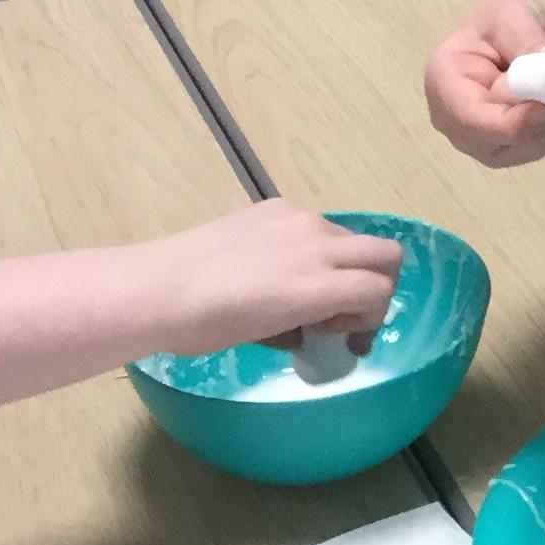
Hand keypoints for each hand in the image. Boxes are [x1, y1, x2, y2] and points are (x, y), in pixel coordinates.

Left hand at [148, 202, 401, 355]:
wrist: (157, 288)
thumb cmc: (207, 326)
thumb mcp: (268, 337)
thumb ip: (308, 325)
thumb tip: (315, 325)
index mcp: (315, 285)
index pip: (379, 290)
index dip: (371, 317)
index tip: (342, 337)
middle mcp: (316, 244)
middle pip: (386, 255)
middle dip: (377, 284)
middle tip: (343, 308)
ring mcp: (297, 219)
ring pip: (348, 238)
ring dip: (342, 264)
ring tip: (303, 287)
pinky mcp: (274, 207)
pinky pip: (312, 225)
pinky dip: (310, 246)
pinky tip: (271, 265)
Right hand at [425, 0, 544, 167]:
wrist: (529, 37)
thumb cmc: (511, 22)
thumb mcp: (517, 11)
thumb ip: (527, 36)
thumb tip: (544, 63)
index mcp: (444, 78)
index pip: (472, 118)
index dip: (516, 119)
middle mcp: (449, 117)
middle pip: (497, 139)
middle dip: (539, 120)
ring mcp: (472, 139)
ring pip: (522, 148)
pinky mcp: (498, 150)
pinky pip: (534, 151)